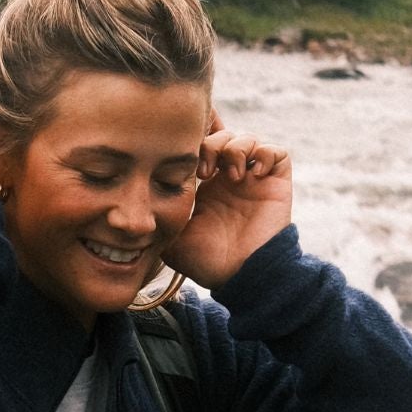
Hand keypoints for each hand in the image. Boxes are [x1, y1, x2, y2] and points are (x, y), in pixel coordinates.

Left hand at [167, 112, 292, 289]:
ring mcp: (254, 179)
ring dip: (237, 147)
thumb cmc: (206, 261)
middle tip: (204, 170)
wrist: (239, 275)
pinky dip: (265, 154)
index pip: (202, 147)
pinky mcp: (276, 183)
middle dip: (212, 144)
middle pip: (223, 135)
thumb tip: (134, 205)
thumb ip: (156, 217)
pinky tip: (252, 175)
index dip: (194, 142)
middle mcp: (230, 179)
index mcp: (207, 186)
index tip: (184, 156)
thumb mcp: (171, 236)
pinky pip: (276, 152)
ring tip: (230, 175)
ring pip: (248, 139)